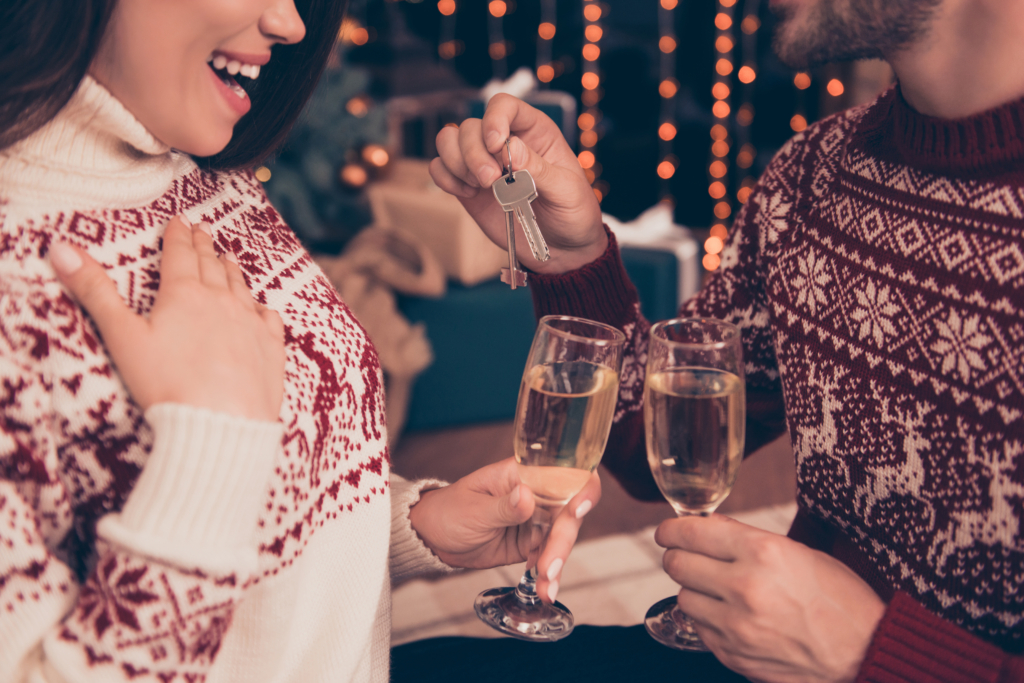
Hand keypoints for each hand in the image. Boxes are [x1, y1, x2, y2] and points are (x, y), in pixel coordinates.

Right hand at [49, 215, 285, 420]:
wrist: (220, 424)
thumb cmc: (166, 384)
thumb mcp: (122, 336)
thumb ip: (94, 292)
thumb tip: (59, 248)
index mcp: (185, 294)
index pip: (180, 255)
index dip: (177, 236)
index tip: (179, 220)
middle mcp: (222, 301)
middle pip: (212, 266)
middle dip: (204, 246)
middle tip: (203, 230)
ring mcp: (250, 324)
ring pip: (242, 288)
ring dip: (233, 271)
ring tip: (229, 259)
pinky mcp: (271, 349)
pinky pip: (269, 320)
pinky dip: (263, 309)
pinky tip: (263, 309)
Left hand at [409, 457, 600, 602]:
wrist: (432, 539)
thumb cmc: (448, 511)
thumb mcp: (473, 510)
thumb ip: (503, 506)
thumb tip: (529, 496)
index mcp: (524, 473)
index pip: (565, 472)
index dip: (581, 487)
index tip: (577, 509)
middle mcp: (537, 493)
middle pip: (568, 512)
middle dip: (562, 540)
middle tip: (548, 567)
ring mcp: (537, 520)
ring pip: (562, 539)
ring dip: (557, 564)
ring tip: (546, 587)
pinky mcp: (532, 544)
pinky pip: (549, 558)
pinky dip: (550, 576)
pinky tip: (546, 591)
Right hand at [430, 94, 607, 274]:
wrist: (563, 249)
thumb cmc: (573, 213)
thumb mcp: (567, 190)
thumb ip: (539, 169)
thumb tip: (509, 147)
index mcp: (534, 132)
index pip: (503, 106)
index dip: (494, 119)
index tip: (495, 145)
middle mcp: (504, 142)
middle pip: (470, 126)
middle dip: (473, 153)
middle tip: (490, 180)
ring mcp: (484, 164)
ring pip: (449, 141)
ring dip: (456, 162)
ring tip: (478, 186)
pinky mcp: (468, 187)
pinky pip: (440, 169)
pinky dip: (445, 178)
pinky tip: (467, 194)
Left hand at [655, 514, 885, 682]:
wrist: (865, 656)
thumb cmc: (840, 599)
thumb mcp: (799, 553)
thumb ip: (746, 539)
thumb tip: (706, 528)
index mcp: (763, 552)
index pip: (692, 532)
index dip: (671, 529)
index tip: (667, 531)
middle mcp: (745, 587)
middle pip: (677, 564)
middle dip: (677, 557)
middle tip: (686, 556)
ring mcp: (736, 626)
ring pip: (683, 597)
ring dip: (695, 591)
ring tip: (718, 590)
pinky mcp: (733, 655)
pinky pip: (699, 628)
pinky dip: (708, 620)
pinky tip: (731, 616)